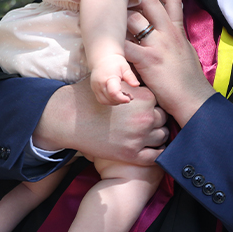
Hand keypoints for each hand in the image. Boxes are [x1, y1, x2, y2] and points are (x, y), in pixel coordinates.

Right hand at [33, 80, 168, 164]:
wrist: (69, 118)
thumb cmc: (90, 98)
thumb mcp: (114, 83)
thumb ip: (133, 81)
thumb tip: (152, 74)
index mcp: (146, 98)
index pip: (161, 103)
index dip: (153, 106)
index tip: (145, 109)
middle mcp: (146, 117)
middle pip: (163, 120)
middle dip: (155, 121)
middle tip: (144, 122)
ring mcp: (139, 137)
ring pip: (162, 137)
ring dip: (156, 136)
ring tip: (146, 135)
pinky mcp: (131, 154)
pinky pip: (155, 157)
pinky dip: (156, 154)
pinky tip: (151, 150)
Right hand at [89, 52, 139, 105]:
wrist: (102, 57)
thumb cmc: (115, 61)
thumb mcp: (125, 67)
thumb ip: (130, 77)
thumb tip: (137, 85)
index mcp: (108, 78)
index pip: (113, 93)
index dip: (121, 99)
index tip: (129, 99)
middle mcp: (100, 84)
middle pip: (109, 99)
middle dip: (120, 101)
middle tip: (129, 97)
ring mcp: (95, 87)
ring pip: (104, 101)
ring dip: (115, 102)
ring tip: (124, 96)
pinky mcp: (94, 89)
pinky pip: (101, 99)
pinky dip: (110, 100)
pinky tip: (118, 95)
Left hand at [124, 0, 213, 125]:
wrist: (193, 98)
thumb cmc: (190, 79)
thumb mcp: (187, 51)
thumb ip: (176, 37)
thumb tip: (169, 30)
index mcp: (178, 30)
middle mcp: (168, 33)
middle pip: (148, 2)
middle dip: (135, 2)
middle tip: (125, 9)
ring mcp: (156, 45)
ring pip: (133, 19)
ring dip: (121, 22)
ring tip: (114, 28)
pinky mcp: (145, 60)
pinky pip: (124, 45)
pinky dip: (115, 46)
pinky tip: (110, 49)